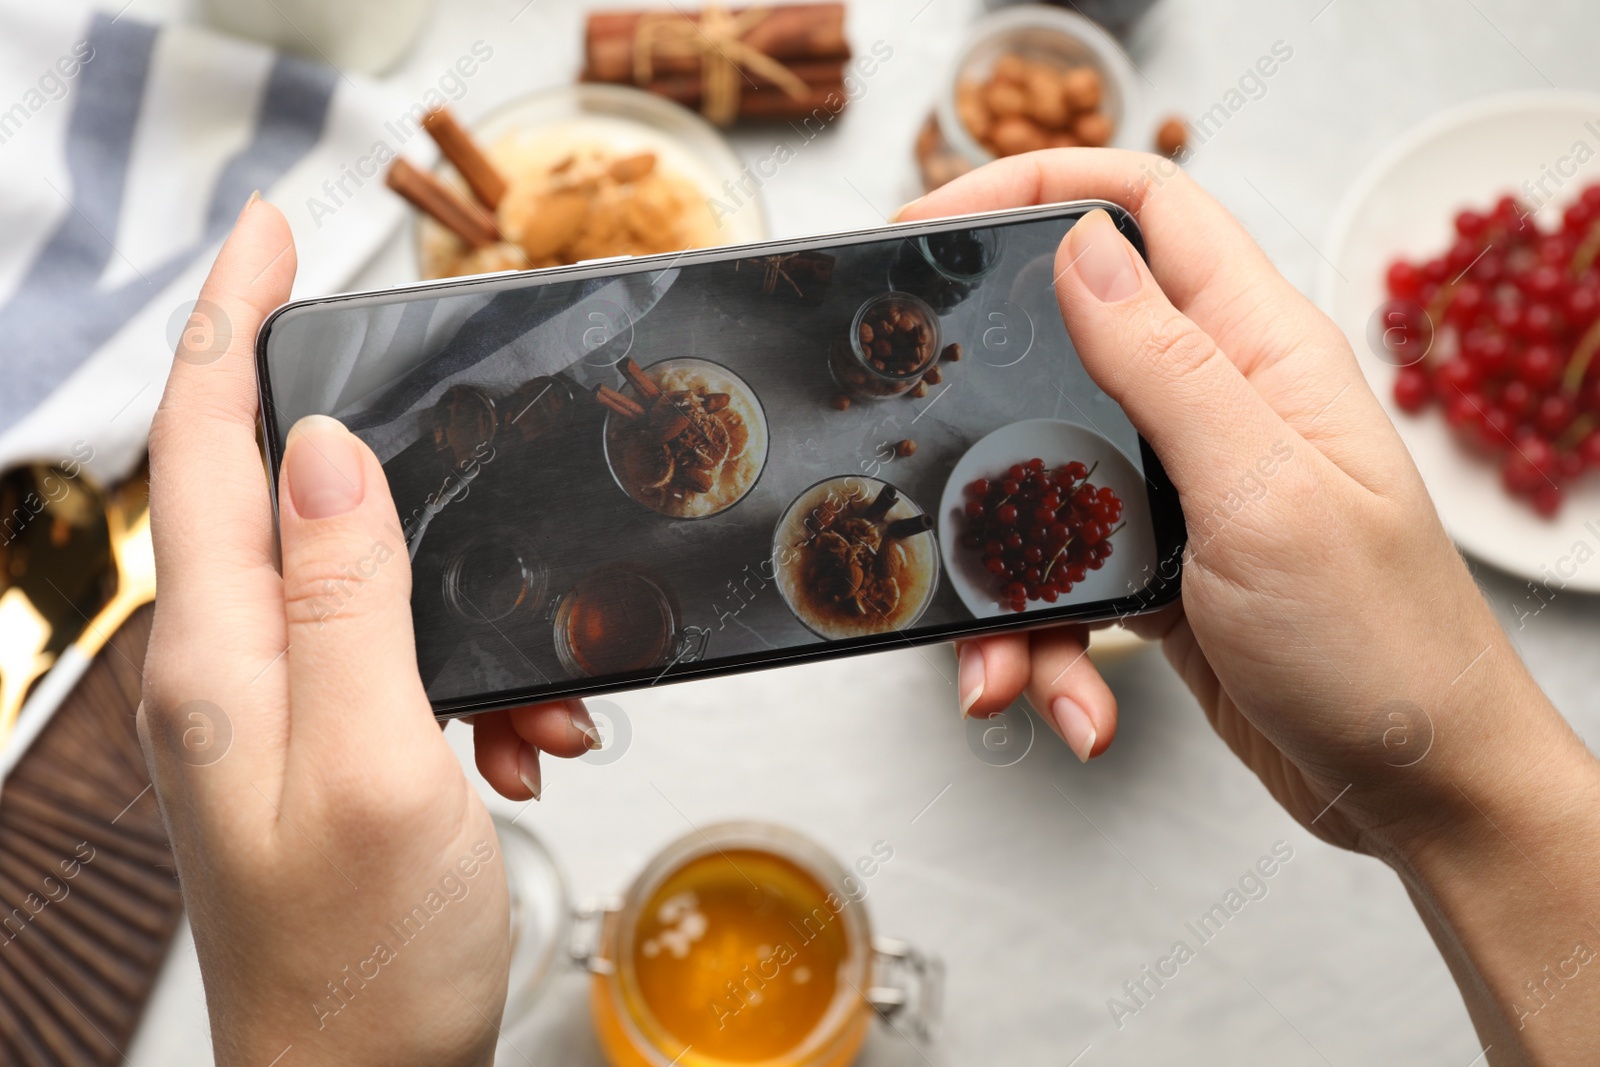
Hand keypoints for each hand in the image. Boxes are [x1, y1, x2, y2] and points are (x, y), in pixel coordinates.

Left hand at [140, 197, 589, 1064]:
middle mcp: (229, 669)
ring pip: (371, 582)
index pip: (206, 442)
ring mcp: (274, 709)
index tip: (273, 230)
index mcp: (220, 656)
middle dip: (400, 469)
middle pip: (286, 494)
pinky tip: (525, 738)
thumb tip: (325, 454)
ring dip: (470, 613)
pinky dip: (476, 677)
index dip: (233, 321)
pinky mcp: (325, 743)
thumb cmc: (359, 962)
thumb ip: (348, 598)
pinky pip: (402, 658)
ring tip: (537, 704)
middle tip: (479, 447)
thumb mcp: (376, 762)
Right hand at [904, 152, 1599, 1061]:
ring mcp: (1185, 491)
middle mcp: (1218, 407)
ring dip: (1008, 580)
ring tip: (1011, 666)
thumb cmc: (1379, 646)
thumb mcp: (1262, 494)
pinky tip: (1069, 701)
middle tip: (914, 441)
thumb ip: (1166, 365)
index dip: (1037, 189)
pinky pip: (1061, 578)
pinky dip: (1043, 646)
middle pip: (1066, 349)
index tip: (933, 226)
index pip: (1145, 210)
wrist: (1418, 791)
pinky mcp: (1160, 569)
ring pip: (1044, 486)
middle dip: (985, 412)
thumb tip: (1081, 243)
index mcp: (1258, 351)